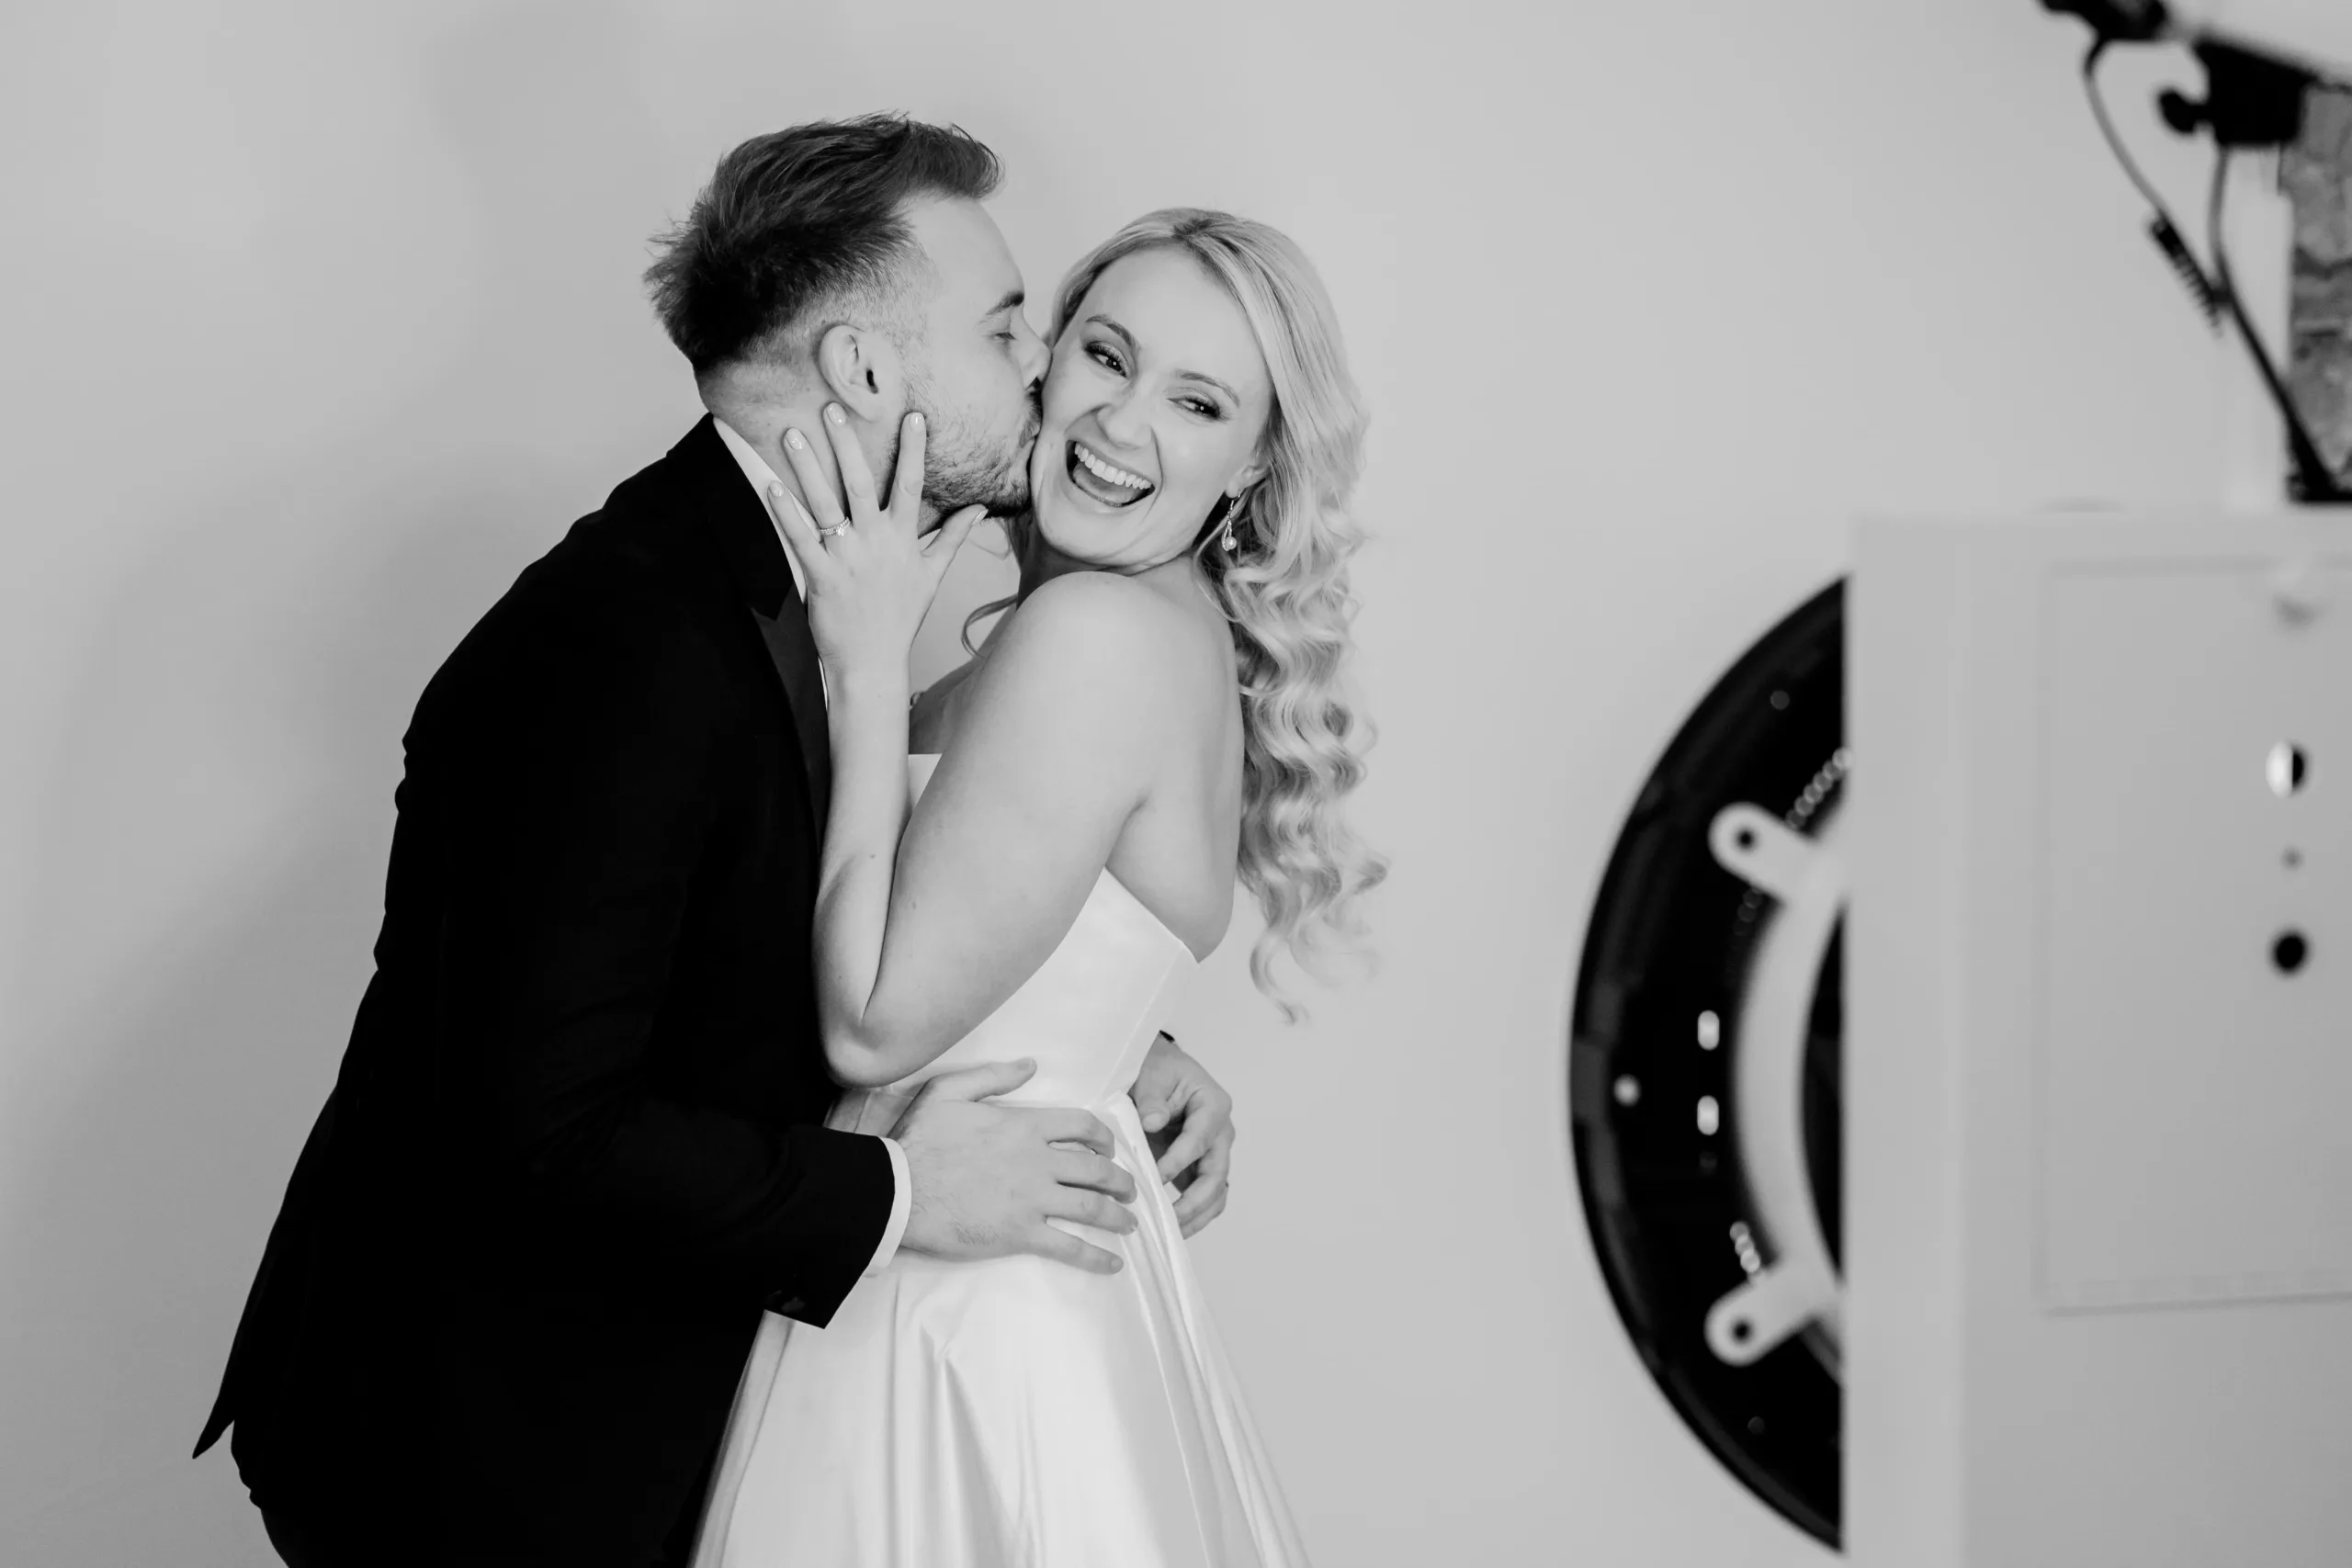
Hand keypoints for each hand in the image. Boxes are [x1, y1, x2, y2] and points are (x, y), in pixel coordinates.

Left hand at [769, 404, 983, 683]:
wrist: (873, 663)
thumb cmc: (901, 618)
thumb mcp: (932, 575)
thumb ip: (954, 538)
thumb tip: (980, 509)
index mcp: (903, 540)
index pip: (912, 486)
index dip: (913, 450)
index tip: (912, 416)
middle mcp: (876, 543)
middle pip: (862, 483)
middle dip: (846, 444)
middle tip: (832, 408)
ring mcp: (847, 558)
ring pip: (826, 503)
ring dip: (808, 466)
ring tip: (792, 433)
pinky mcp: (820, 576)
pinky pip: (800, 537)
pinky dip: (786, 512)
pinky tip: (772, 485)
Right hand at [888, 1059, 1139, 1274]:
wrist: (896, 1190)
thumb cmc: (919, 1140)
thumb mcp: (950, 1090)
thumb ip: (993, 1076)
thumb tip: (1030, 1066)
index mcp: (1024, 1126)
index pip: (1081, 1126)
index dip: (1104, 1137)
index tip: (1111, 1149)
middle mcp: (1037, 1162)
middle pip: (1096, 1169)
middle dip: (1121, 1180)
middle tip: (1129, 1190)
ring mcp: (1032, 1201)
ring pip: (1092, 1208)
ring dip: (1118, 1216)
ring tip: (1130, 1223)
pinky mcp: (1020, 1235)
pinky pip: (1069, 1247)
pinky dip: (1096, 1257)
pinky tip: (1113, 1263)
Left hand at [1130, 1033, 1233, 1237]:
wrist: (1157, 1069)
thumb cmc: (1156, 1068)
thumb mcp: (1151, 1075)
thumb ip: (1151, 1098)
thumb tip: (1153, 1123)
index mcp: (1213, 1105)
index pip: (1200, 1140)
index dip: (1178, 1161)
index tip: (1155, 1178)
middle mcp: (1221, 1131)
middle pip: (1216, 1174)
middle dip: (1194, 1201)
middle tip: (1169, 1219)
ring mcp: (1214, 1152)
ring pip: (1216, 1192)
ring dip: (1197, 1215)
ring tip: (1171, 1233)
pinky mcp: (1202, 1167)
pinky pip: (1207, 1197)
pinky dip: (1195, 1215)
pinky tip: (1173, 1229)